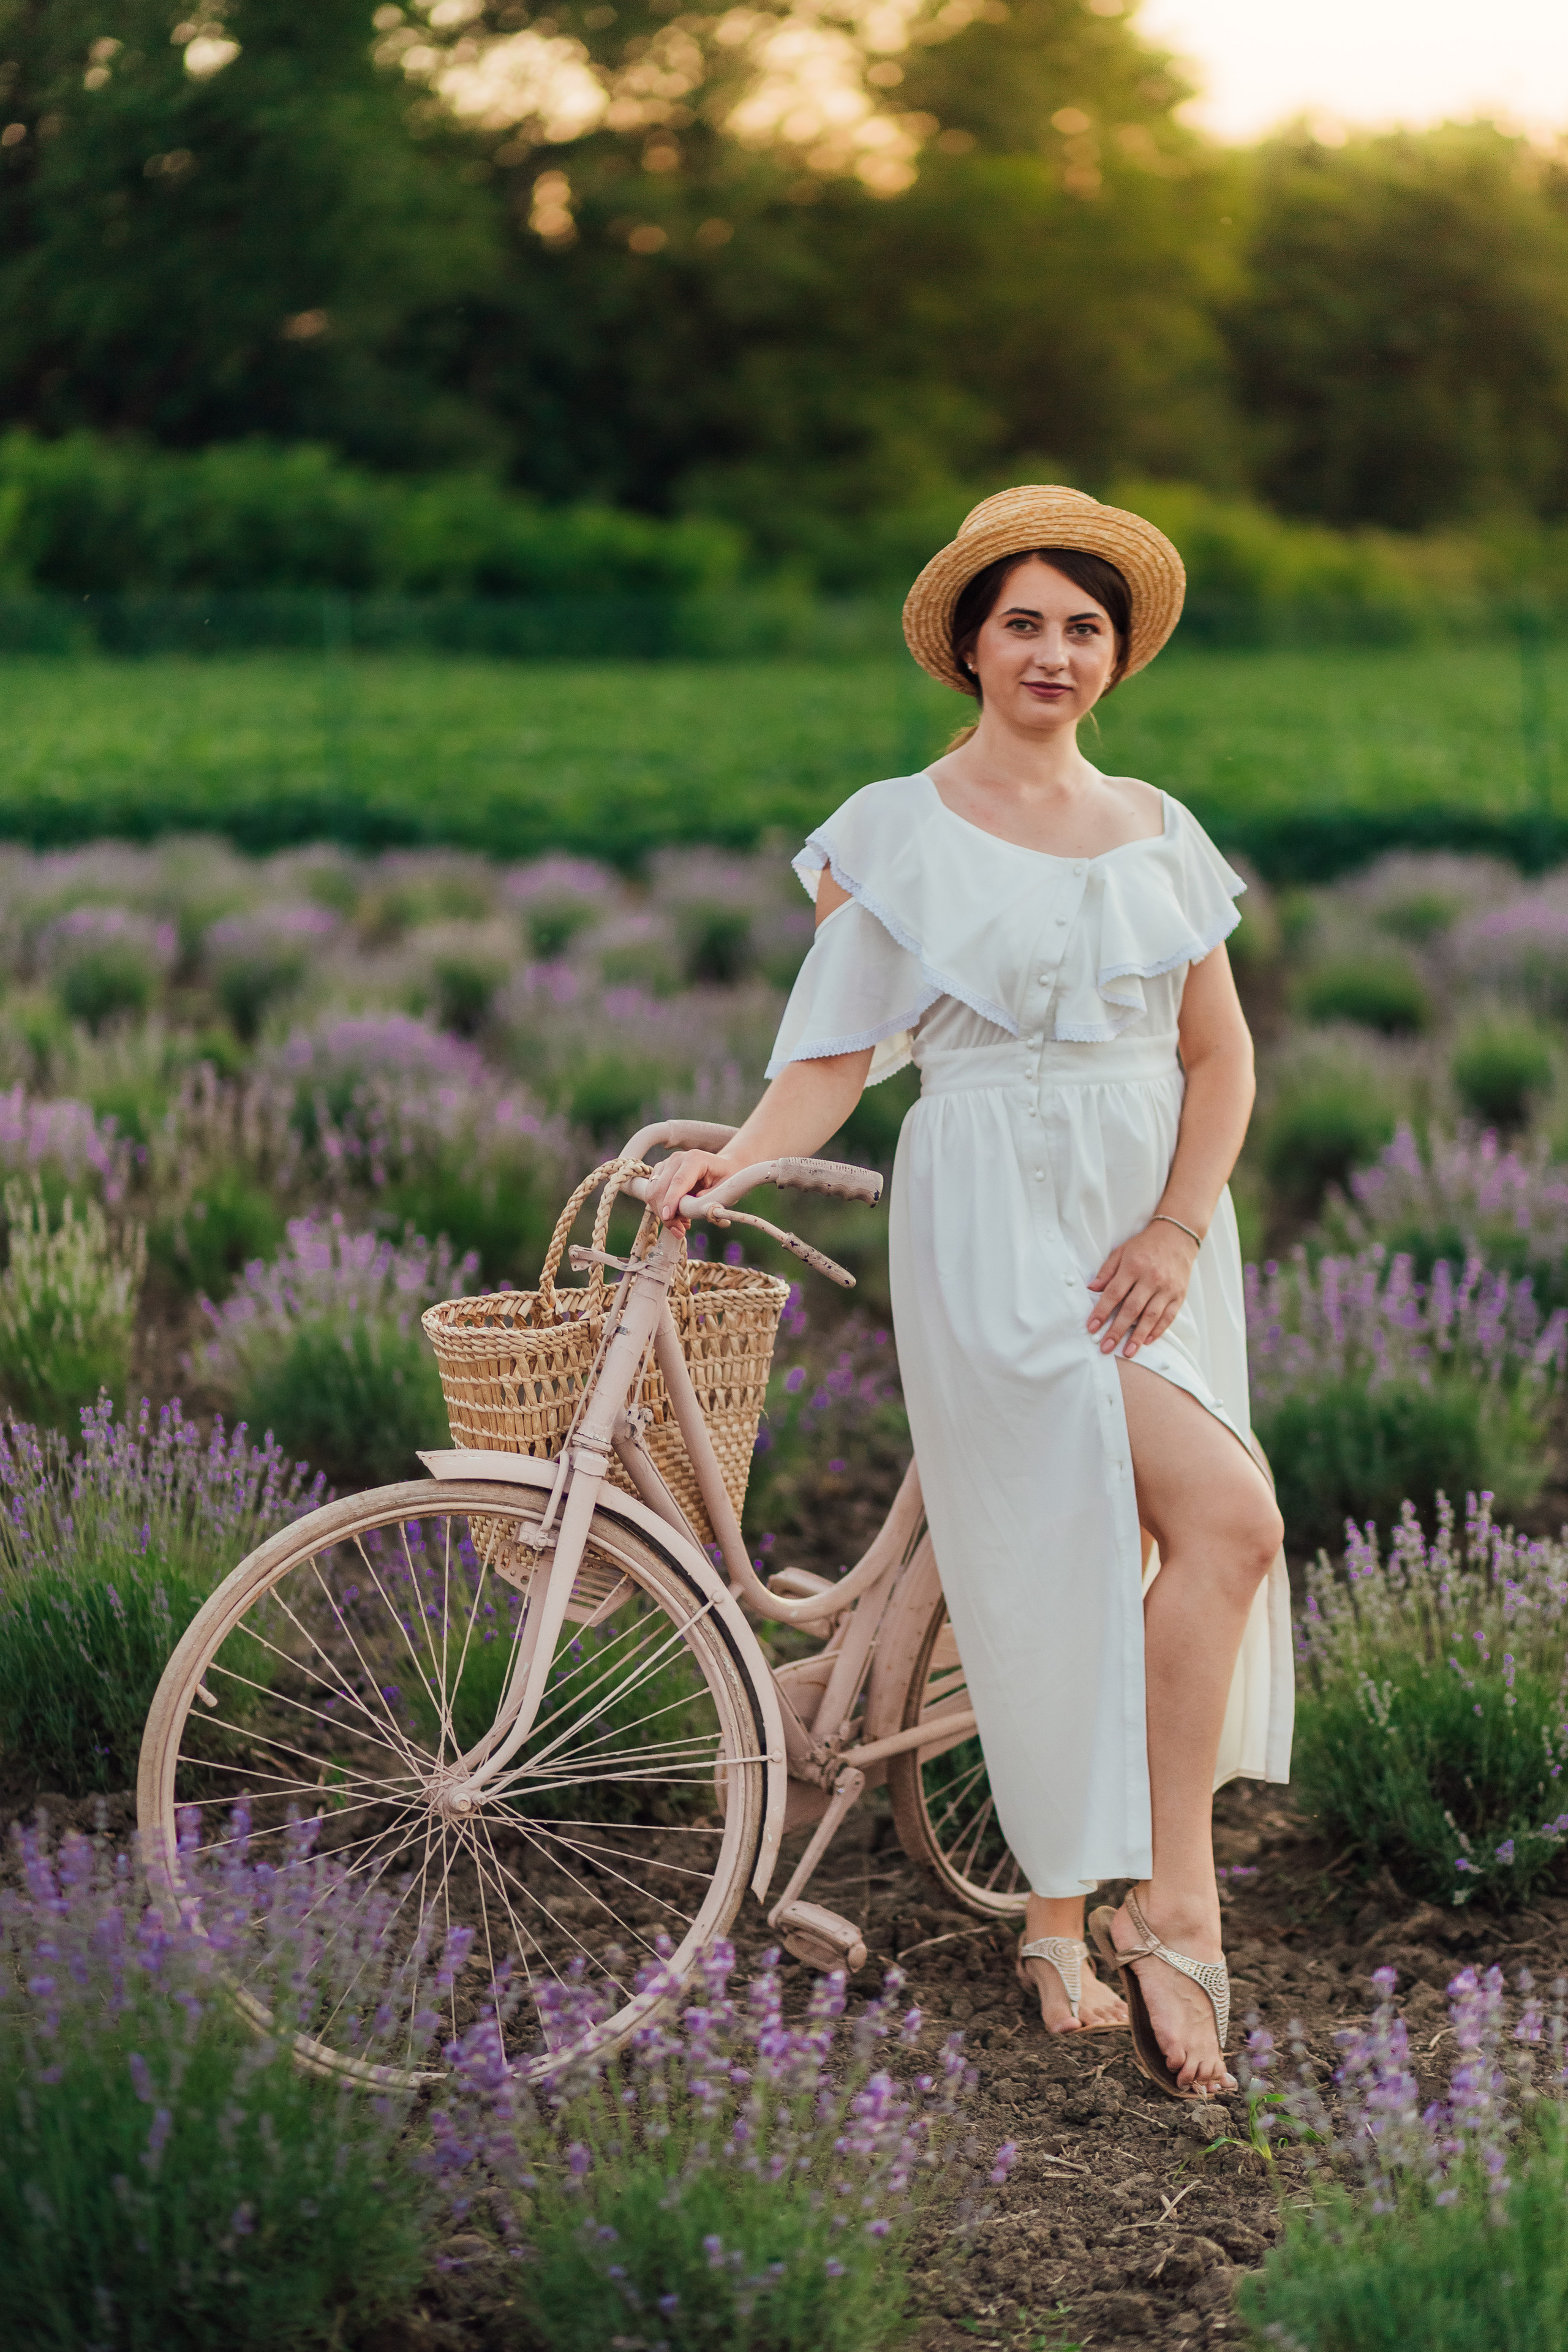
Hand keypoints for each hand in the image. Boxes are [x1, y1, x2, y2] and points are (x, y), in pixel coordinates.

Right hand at [642, 1148, 738, 1230]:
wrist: (721, 1167)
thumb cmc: (724, 1178)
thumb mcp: (725, 1189)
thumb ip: (710, 1198)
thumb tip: (694, 1207)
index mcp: (695, 1159)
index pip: (678, 1181)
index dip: (671, 1200)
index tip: (667, 1218)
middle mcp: (677, 1159)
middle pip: (660, 1188)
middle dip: (665, 1214)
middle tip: (679, 1232)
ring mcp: (666, 1164)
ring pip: (652, 1192)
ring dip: (662, 1213)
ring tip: (681, 1224)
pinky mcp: (659, 1172)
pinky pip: (651, 1194)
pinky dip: (660, 1208)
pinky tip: (677, 1215)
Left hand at [1085, 1219, 1199, 1358]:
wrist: (1177, 1236)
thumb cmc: (1145, 1245)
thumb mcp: (1121, 1251)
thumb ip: (1106, 1271)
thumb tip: (1091, 1290)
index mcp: (1134, 1266)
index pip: (1114, 1293)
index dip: (1102, 1311)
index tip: (1092, 1327)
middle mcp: (1151, 1278)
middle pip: (1132, 1309)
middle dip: (1117, 1330)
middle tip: (1106, 1347)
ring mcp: (1167, 1288)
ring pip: (1151, 1316)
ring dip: (1138, 1336)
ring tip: (1128, 1351)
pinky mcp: (1179, 1295)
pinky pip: (1168, 1316)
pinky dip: (1158, 1330)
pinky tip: (1147, 1341)